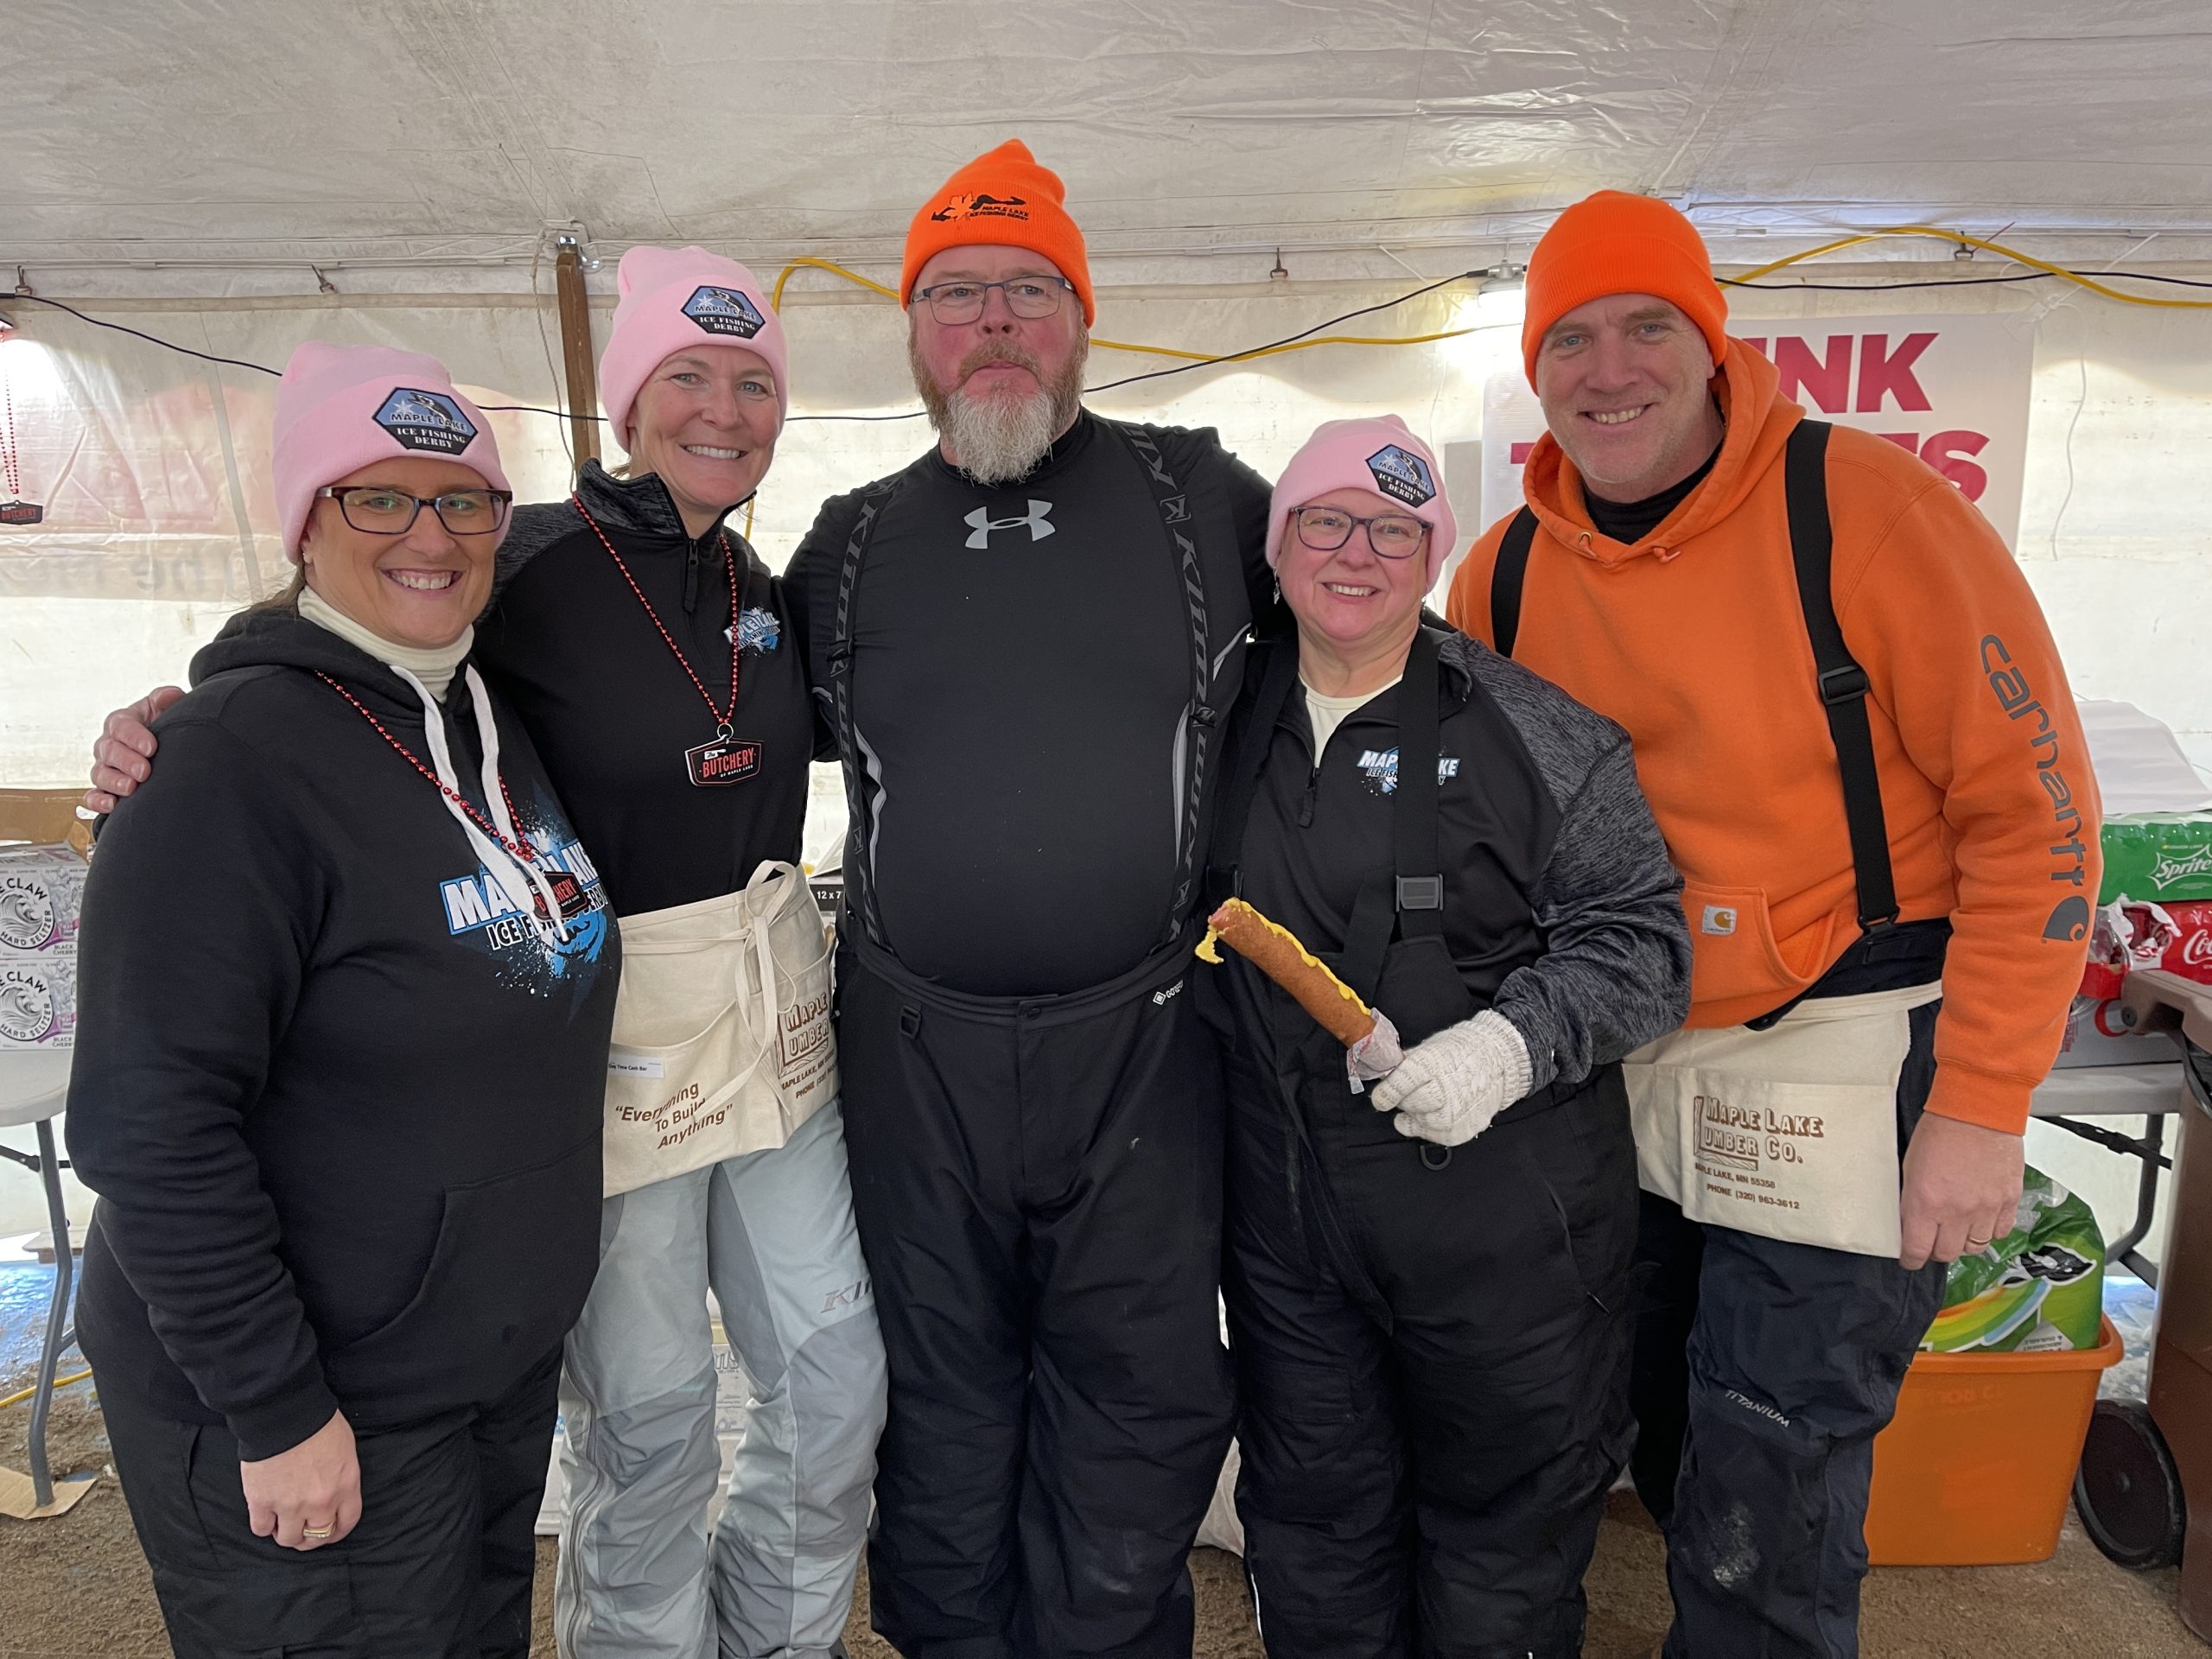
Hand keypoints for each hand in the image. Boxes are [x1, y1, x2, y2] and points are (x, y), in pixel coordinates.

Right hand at [82, 686, 183, 814]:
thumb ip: (166, 699)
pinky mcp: (105, 789)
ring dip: (113, 782)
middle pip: (109, 751)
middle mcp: (109, 745)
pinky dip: (98, 802)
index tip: (151, 747)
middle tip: (144, 771)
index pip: (121, 726)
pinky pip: (93, 796)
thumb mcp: (165, 708)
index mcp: (121, 723)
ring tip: (131, 788)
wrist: (166, 746)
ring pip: (100, 774)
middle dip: (126, 762)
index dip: (134, 736)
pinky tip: (111, 806)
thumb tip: (170, 695)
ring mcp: (105, 768)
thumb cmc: (162, 724)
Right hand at [240, 1410, 360, 1550]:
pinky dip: (264, 1526)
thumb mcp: (346, 1449)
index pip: (347, 1523)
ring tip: (282, 1523)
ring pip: (289, 1539)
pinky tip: (265, 1516)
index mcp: (345, 1486)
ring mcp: (291, 1505)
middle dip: (311, 1538)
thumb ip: (342, 1477)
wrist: (285, 1413)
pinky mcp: (262, 1502)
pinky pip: (261, 1529)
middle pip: (317, 1537)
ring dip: (286, 1534)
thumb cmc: (317, 1423)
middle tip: (302, 1530)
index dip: (337, 1531)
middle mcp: (321, 1501)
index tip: (330, 1531)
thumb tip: (335, 1491)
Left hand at [1370, 1009, 1531, 1146]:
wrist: (1498, 1062)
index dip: (1385, 1093)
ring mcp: (1452, 1115)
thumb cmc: (1462, 1052)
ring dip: (1419, 1114)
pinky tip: (1442, 1111)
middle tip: (1418, 1090)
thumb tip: (1381, 1074)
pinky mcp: (1459, 1132)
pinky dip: (1432, 1126)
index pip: (1397, 1086)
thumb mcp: (1429, 1048)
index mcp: (1430, 1065)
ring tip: (1433, 1100)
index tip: (1381, 1097)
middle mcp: (1442, 1092)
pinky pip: (1432, 1135)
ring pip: (1417, 1122)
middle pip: (1406, 1105)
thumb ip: (1403, 1064)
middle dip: (1406, 1098)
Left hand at [1899, 1113, 2023, 1270]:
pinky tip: (1981, 1219)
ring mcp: (1986, 1208)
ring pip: (1974, 1248)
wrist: (1978, 1109)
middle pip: (1946, 1253)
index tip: (1910, 1259)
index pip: (1917, 1249)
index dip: (1911, 1259)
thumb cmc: (1941, 1128)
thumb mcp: (1910, 1164)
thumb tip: (1910, 1220)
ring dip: (1963, 1242)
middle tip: (1932, 1241)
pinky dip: (1989, 1231)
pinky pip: (2000, 1232)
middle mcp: (1957, 1211)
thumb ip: (1912, 1198)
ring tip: (1957, 1228)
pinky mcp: (2009, 1200)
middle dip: (1935, 1251)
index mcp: (1926, 1202)